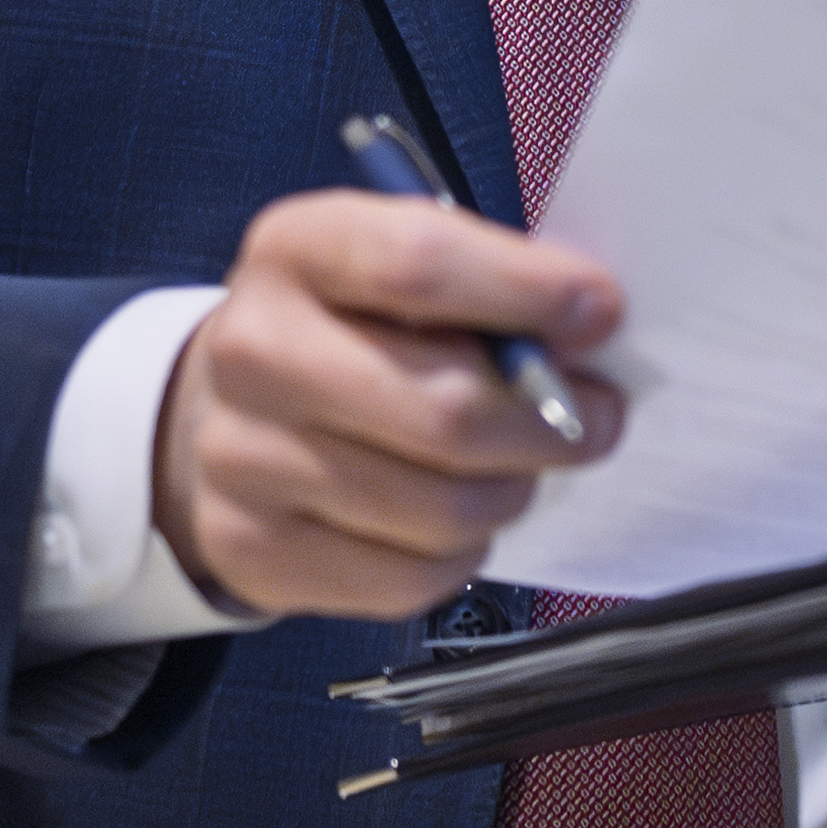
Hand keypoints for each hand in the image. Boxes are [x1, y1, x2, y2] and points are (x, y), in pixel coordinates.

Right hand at [157, 191, 630, 618]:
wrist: (224, 416)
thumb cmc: (350, 333)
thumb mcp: (400, 272)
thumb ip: (487, 287)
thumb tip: (589, 331)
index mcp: (297, 250)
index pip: (419, 265)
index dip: (527, 291)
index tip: (601, 312)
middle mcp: (253, 351)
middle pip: (444, 409)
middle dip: (549, 423)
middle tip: (598, 419)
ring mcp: (241, 458)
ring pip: (441, 507)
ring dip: (510, 492)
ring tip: (515, 468)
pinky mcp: (252, 550)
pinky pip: (409, 577)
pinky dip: (460, 554)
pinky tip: (452, 521)